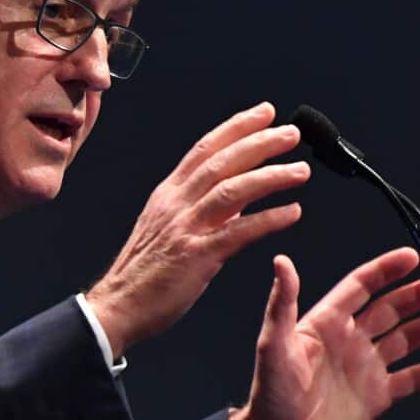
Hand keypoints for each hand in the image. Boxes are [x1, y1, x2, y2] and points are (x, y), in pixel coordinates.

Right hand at [87, 102, 309, 357]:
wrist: (118, 305)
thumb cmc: (144, 272)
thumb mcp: (168, 226)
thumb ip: (202, 206)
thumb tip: (238, 191)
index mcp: (169, 193)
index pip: (205, 148)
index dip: (237, 127)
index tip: (265, 113)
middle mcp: (176, 203)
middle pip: (222, 161)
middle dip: (260, 142)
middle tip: (291, 133)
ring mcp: (186, 228)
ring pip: (233, 190)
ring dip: (271, 176)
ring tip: (300, 170)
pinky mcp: (197, 256)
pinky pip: (238, 232)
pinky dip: (269, 219)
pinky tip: (292, 213)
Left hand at [229, 249, 419, 419]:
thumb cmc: (270, 391)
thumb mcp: (274, 343)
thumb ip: (282, 302)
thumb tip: (282, 262)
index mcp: (327, 321)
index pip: (362, 286)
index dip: (386, 270)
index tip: (411, 257)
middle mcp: (351, 339)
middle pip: (391, 308)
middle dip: (418, 295)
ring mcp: (366, 366)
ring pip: (407, 338)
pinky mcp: (377, 395)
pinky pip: (412, 377)